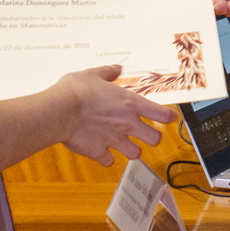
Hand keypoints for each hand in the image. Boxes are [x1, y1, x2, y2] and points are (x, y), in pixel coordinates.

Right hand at [57, 65, 174, 165]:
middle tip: (145, 133)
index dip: (169, 117)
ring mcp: (114, 140)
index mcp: (130, 103)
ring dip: (132, 150)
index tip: (169, 117)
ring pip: (136, 154)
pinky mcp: (99, 152)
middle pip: (155, 139)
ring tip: (125, 145)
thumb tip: (116, 69)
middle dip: (153, 137)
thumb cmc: (76, 91)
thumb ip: (108, 72)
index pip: (161, 114)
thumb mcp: (93, 74)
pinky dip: (106, 157)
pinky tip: (101, 151)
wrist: (60, 111)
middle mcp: (127, 124)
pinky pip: (109, 161)